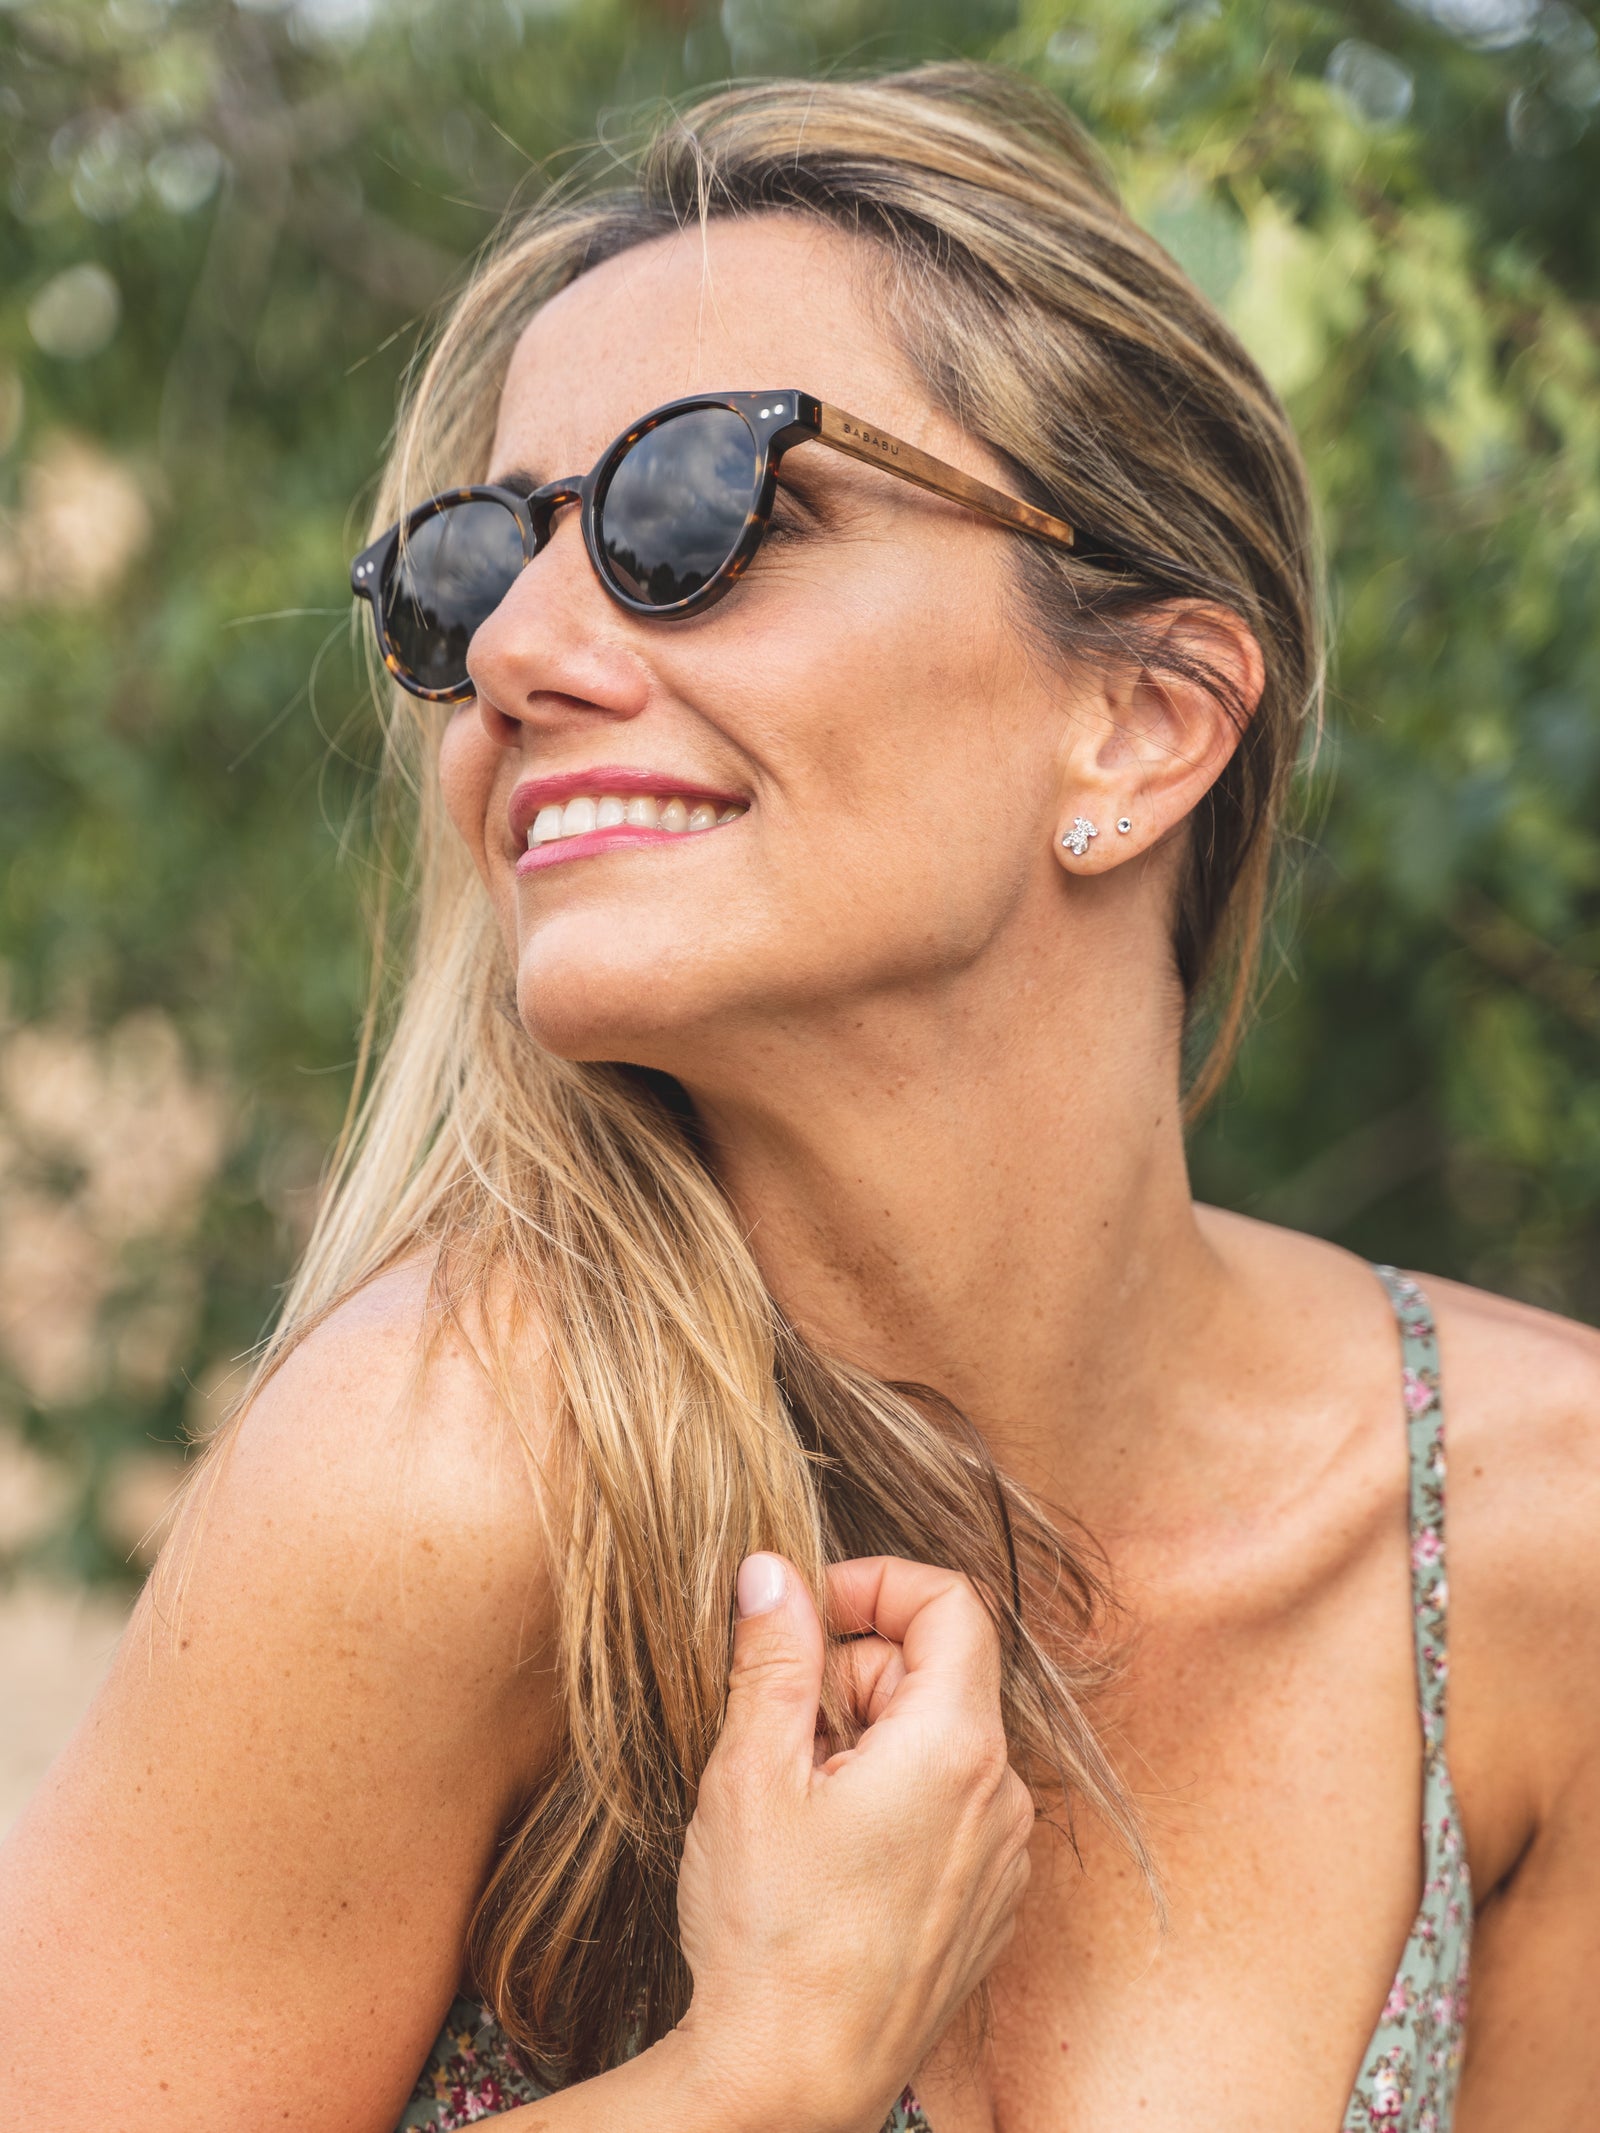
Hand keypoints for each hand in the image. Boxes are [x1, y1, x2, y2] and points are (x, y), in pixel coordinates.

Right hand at [674, 1553, 1034, 2132]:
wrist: (793, 2082)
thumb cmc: (768, 1932)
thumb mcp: (751, 1771)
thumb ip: (773, 1654)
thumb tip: (773, 1570)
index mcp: (953, 1747)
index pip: (952, 1602)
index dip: (877, 1583)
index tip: (811, 1612)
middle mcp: (1002, 1796)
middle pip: (940, 1672)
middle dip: (857, 1674)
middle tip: (785, 1732)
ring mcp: (1003, 1857)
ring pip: (943, 1741)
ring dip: (873, 1739)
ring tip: (804, 1803)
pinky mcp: (988, 1905)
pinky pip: (954, 1807)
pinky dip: (899, 1798)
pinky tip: (836, 1854)